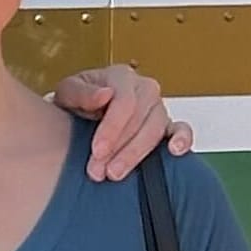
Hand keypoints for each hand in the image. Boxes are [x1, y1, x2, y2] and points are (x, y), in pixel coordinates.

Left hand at [52, 64, 194, 180]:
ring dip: (136, 154)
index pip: (124, 102)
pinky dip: (182, 139)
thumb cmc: (75, 101)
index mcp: (121, 77)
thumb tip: (104, 94)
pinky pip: (182, 129)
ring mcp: (158, 107)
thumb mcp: (67, 92)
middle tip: (98, 171)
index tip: (97, 150)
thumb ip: (81, 92)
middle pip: (140, 119)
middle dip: (119, 148)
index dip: (112, 128)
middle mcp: (144, 89)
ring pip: (156, 130)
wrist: (78, 113)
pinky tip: (174, 151)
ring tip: (115, 173)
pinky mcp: (168, 125)